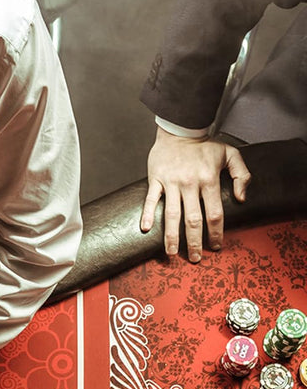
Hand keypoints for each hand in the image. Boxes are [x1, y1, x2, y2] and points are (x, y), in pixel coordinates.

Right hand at [140, 126, 250, 260]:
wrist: (180, 130)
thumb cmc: (205, 146)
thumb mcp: (230, 154)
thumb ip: (242, 175)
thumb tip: (241, 199)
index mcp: (209, 179)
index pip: (214, 213)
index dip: (216, 232)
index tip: (216, 246)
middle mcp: (190, 183)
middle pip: (193, 220)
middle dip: (194, 242)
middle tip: (196, 258)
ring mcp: (172, 183)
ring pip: (172, 215)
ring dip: (172, 237)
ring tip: (172, 254)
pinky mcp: (156, 180)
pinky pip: (151, 200)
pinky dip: (148, 214)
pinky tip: (146, 229)